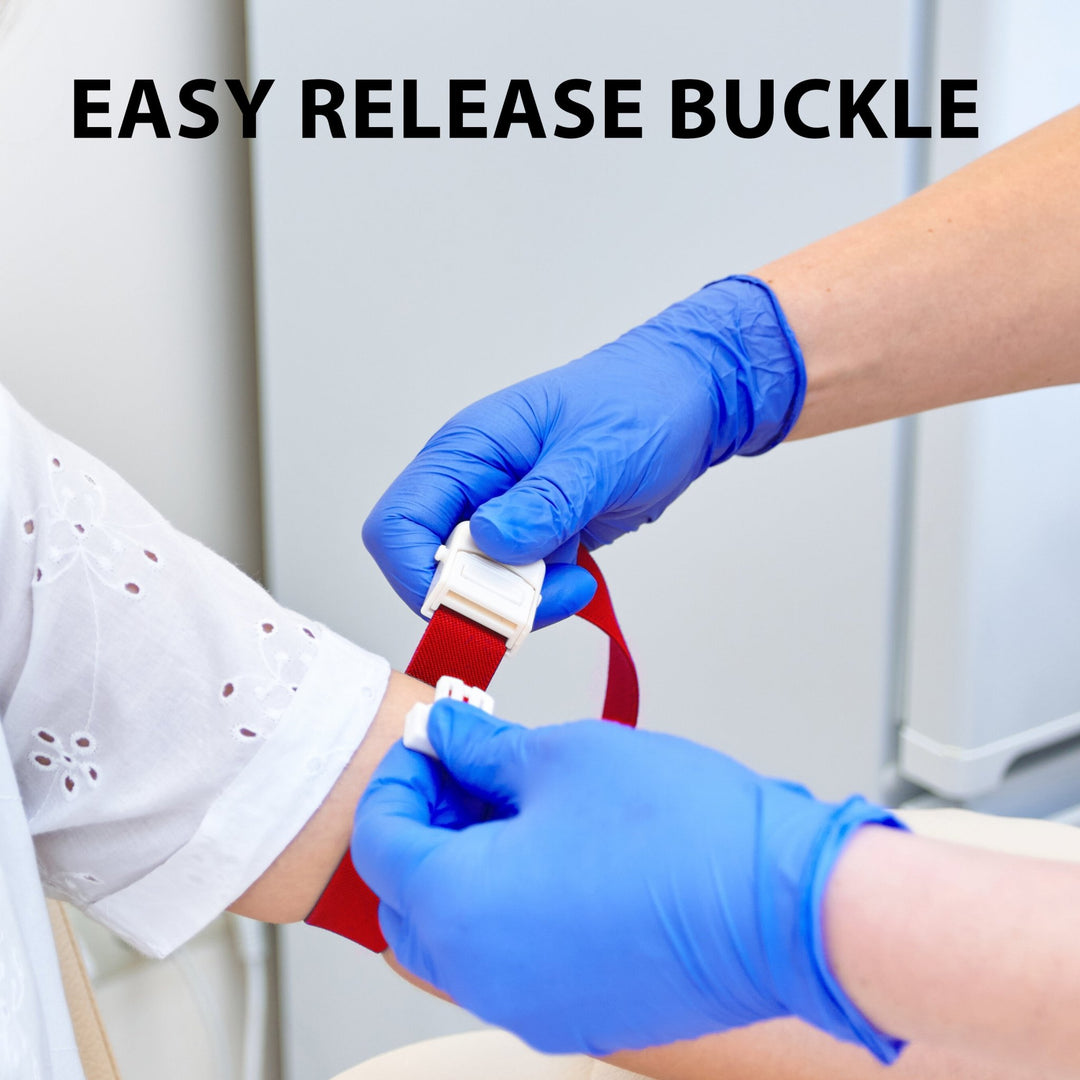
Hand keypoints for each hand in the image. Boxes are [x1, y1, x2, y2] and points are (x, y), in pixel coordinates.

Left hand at [351, 701, 902, 1059]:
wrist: (784, 906)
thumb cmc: (682, 831)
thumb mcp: (561, 757)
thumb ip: (482, 749)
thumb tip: (445, 738)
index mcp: (460, 905)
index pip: (380, 842)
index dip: (399, 779)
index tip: (431, 745)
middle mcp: (482, 974)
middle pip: (408, 898)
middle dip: (425, 827)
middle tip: (470, 773)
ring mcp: (529, 1005)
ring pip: (458, 934)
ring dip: (466, 868)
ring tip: (519, 807)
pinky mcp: (578, 1013)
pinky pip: (510, 961)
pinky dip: (508, 908)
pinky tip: (557, 855)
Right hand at [362, 275, 805, 627]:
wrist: (692, 400)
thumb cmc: (643, 400)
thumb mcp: (596, 453)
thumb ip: (544, 501)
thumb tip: (492, 542)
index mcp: (467, 450)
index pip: (398, 524)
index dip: (417, 574)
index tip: (467, 602)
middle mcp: (474, 486)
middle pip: (434, 568)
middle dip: (482, 597)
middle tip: (543, 592)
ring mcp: (503, 516)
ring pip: (478, 589)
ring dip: (520, 602)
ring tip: (572, 579)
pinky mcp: (534, 540)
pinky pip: (517, 591)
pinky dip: (543, 599)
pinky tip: (580, 576)